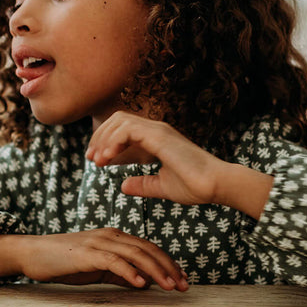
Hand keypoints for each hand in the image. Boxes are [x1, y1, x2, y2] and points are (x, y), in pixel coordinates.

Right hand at [0, 230, 187, 290]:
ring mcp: (98, 242)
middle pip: (147, 249)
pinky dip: (130, 272)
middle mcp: (109, 235)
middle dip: (169, 268)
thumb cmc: (62, 262)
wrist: (32, 254)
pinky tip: (141, 284)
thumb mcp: (95, 267)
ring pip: (135, 254)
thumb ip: (117, 272)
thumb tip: (141, 282)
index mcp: (113, 237)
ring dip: (156, 271)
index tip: (182, 280)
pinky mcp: (86, 253)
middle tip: (184, 286)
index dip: (168, 263)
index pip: (148, 248)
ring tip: (170, 286)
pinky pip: (113, 261)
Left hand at [85, 112, 273, 217]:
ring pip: (120, 121)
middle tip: (90, 158)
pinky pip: (128, 130)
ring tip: (97, 160)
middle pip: (117, 119)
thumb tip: (122, 186)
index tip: (95, 160)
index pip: (123, 128)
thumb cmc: (195, 186)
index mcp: (156, 138)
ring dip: (104, 139)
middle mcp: (156, 130)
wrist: (215, 186)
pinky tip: (107, 158)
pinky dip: (113, 141)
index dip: (105, 141)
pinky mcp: (160, 137)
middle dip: (99, 137)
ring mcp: (159, 131)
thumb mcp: (161, 186)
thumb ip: (142, 184)